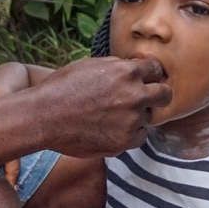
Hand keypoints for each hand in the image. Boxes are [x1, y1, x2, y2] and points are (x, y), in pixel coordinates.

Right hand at [27, 55, 169, 157]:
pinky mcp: (124, 141)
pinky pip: (139, 137)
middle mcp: (134, 95)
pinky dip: (130, 134)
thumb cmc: (62, 88)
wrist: (44, 116)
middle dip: (157, 95)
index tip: (147, 80)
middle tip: (146, 99)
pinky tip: (111, 129)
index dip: (151, 74)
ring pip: (148, 118)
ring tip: (112, 116)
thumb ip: (117, 68)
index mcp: (126, 72)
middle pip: (164, 94)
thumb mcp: (91, 66)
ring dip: (137, 116)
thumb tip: (134, 68)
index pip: (156, 69)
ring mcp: (131, 120)